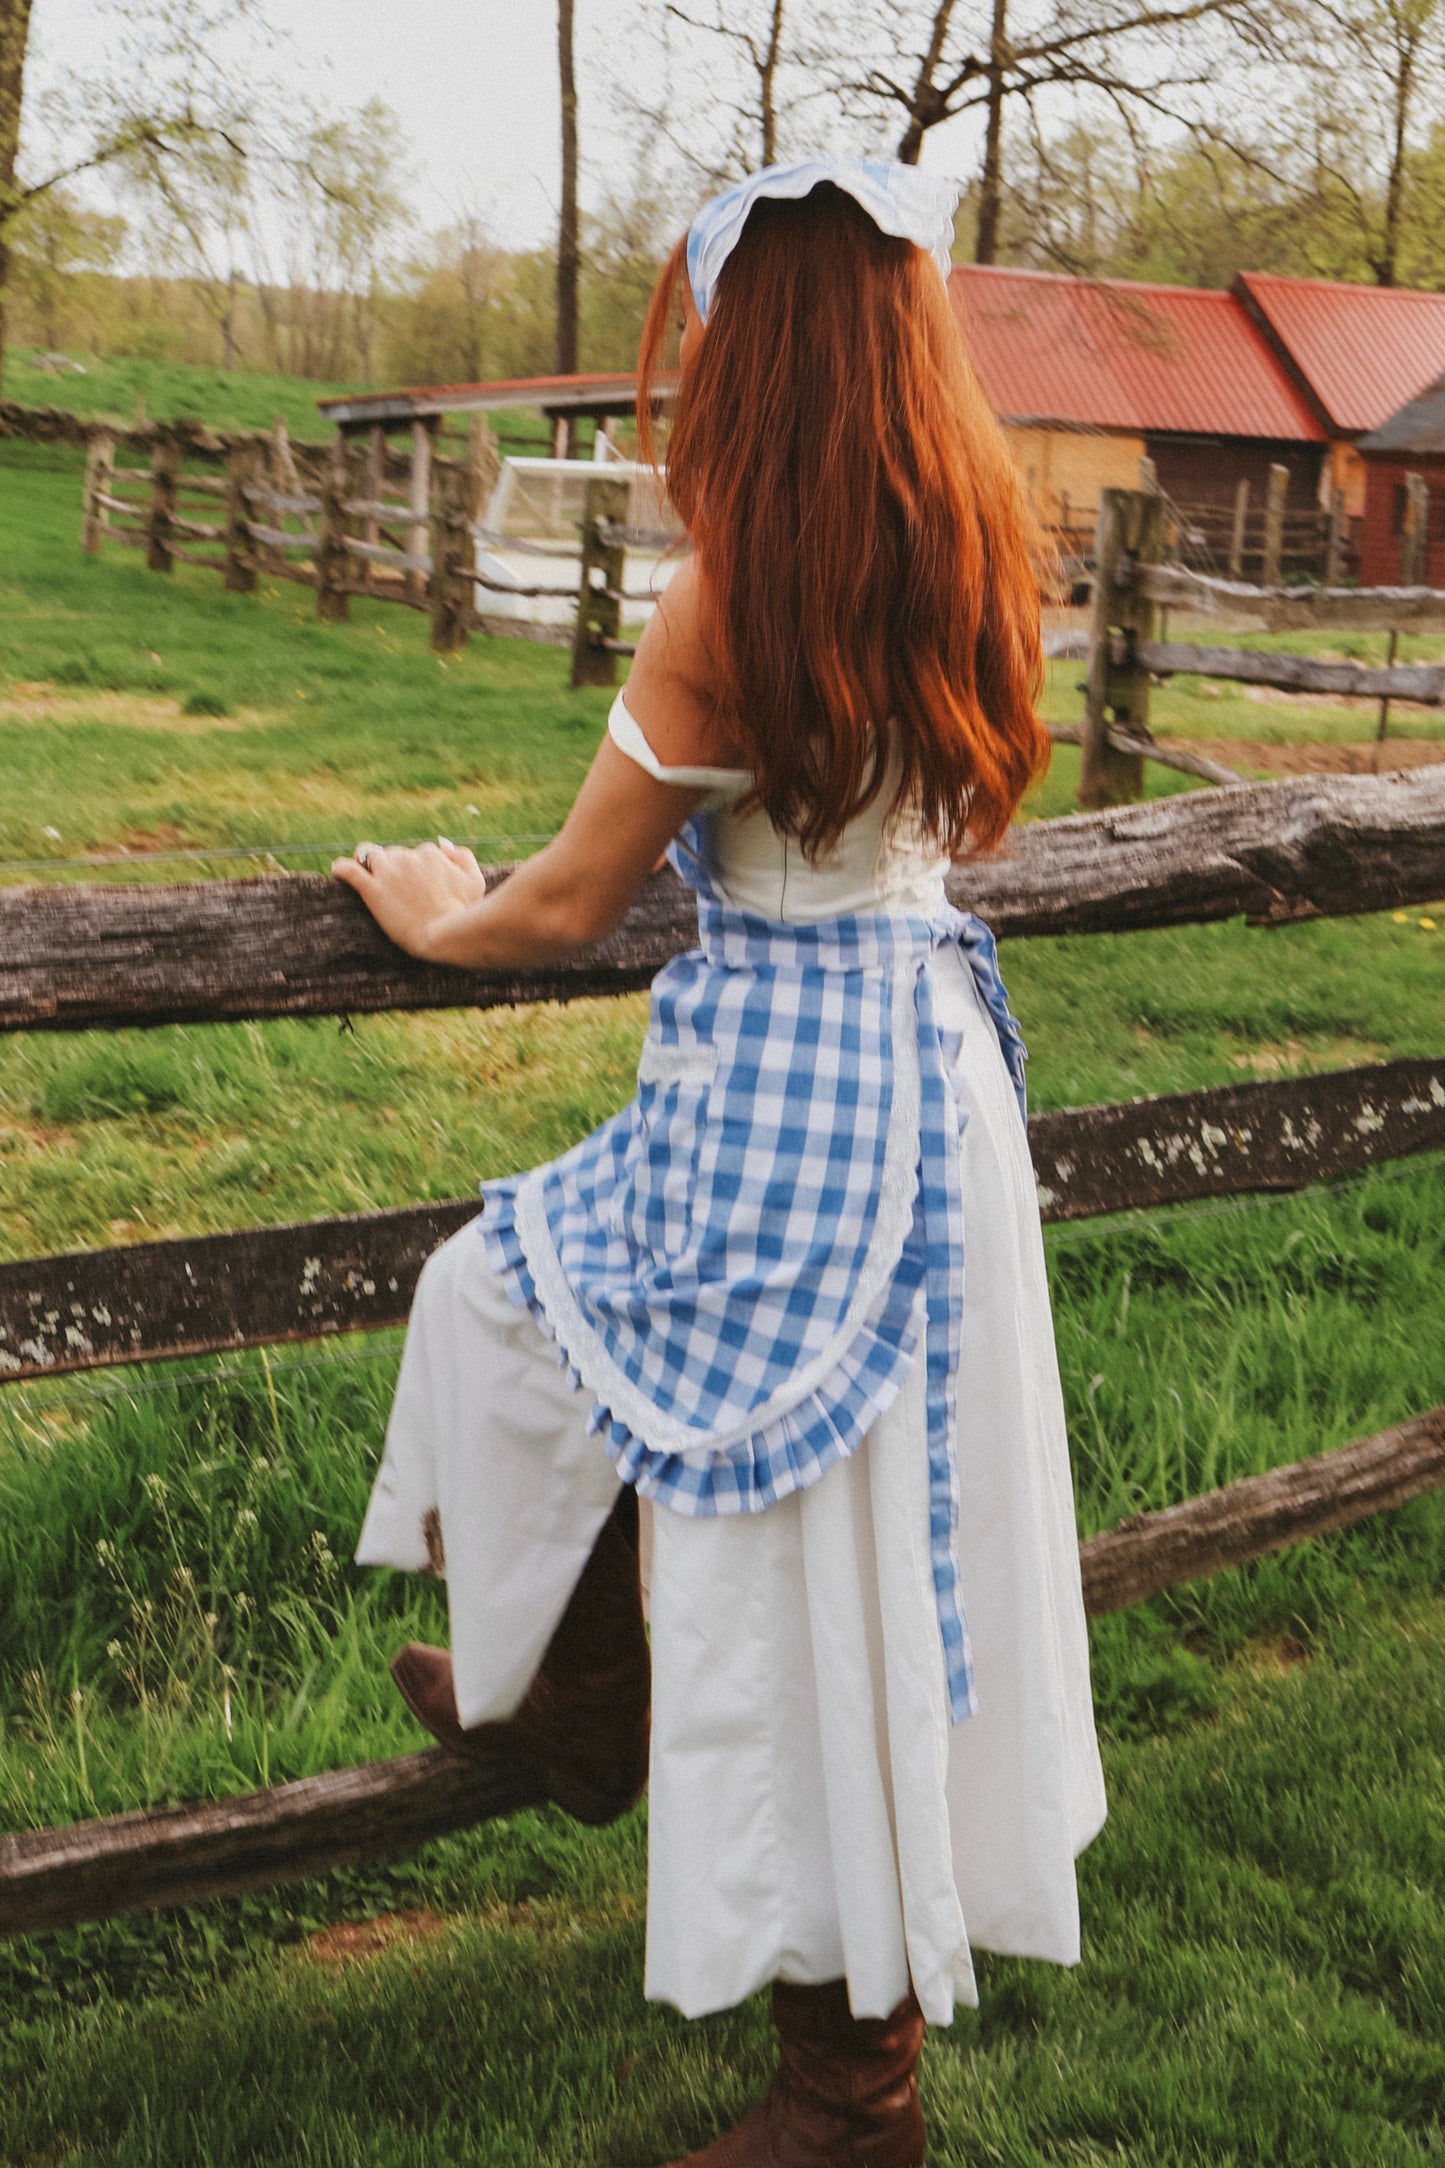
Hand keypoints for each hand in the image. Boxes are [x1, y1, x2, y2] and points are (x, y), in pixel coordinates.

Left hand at [331, 838, 487, 962]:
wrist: (444, 936)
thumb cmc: (463, 912)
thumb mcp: (475, 881)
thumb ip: (462, 856)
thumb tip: (442, 844)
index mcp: (430, 854)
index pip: (419, 853)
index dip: (419, 870)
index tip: (421, 888)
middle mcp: (408, 858)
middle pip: (395, 854)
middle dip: (397, 869)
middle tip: (403, 893)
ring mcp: (388, 873)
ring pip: (373, 858)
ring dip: (373, 867)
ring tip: (375, 883)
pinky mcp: (372, 890)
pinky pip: (349, 870)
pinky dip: (342, 869)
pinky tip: (337, 871)